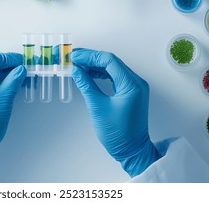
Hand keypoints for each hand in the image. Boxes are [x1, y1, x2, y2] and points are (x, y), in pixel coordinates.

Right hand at [71, 48, 160, 176]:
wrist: (132, 151)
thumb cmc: (119, 134)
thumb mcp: (98, 108)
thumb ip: (86, 85)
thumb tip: (76, 71)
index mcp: (132, 85)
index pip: (109, 61)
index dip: (89, 56)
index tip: (74, 56)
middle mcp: (136, 82)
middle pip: (111, 61)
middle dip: (90, 58)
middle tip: (72, 57)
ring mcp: (134, 86)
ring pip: (112, 67)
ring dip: (94, 65)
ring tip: (77, 64)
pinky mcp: (130, 91)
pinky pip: (115, 76)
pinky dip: (101, 73)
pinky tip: (88, 73)